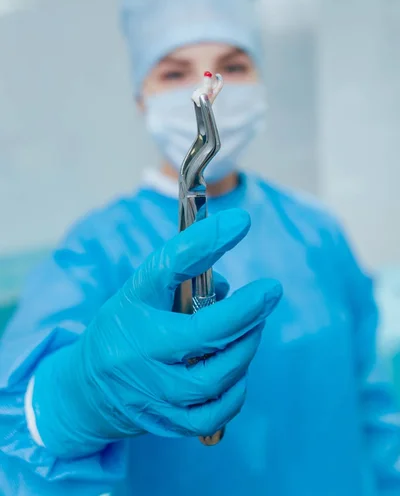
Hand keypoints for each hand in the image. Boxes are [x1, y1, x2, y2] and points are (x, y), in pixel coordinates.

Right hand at [32, 209, 281, 457]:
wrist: (86, 390)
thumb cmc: (126, 329)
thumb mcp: (142, 294)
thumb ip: (185, 283)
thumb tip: (233, 290)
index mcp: (133, 303)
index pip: (168, 266)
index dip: (206, 242)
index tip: (241, 221)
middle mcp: (138, 347)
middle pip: (204, 332)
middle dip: (248, 310)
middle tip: (270, 291)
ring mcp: (150, 390)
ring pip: (215, 376)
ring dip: (245, 348)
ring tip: (253, 329)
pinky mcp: (163, 421)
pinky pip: (213, 413)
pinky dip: (235, 391)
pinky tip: (237, 373)